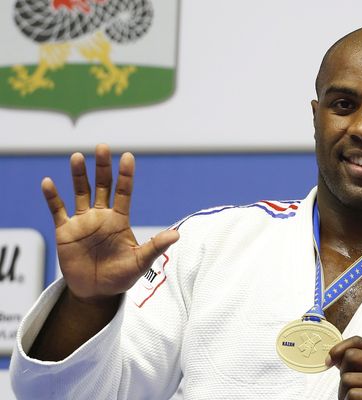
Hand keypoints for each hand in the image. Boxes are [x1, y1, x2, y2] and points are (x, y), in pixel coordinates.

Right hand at [43, 144, 178, 302]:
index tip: (128, 156)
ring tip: (78, 156)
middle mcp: (101, 216)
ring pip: (80, 193)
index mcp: (120, 220)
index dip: (126, 175)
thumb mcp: (140, 262)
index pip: (124, 192)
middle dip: (103, 167)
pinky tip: (48, 182)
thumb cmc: (121, 276)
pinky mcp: (65, 232)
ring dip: (79, 175)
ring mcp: (82, 222)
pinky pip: (58, 210)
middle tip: (103, 147)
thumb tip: (177, 235)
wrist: (97, 293)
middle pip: (103, 186)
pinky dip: (52, 197)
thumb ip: (155, 246)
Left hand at [327, 336, 361, 399]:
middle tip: (349, 387)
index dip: (339, 348)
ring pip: (347, 379)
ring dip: (344, 393)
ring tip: (354, 399)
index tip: (329, 361)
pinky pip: (353, 394)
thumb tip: (333, 356)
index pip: (357, 341)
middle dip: (343, 373)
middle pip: (350, 356)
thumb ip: (357, 363)